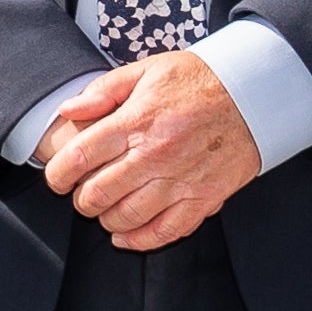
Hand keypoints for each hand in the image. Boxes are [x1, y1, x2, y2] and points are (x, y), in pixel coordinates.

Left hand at [35, 52, 262, 251]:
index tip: (57, 179)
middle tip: (83, 194)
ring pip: (126, 217)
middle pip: (98, 193)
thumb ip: (103, 91)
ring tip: (106, 210)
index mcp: (136, 121)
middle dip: (81, 200)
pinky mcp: (203, 198)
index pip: (80, 156)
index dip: (58, 175)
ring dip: (106, 219)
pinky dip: (139, 240)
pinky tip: (125, 235)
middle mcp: (155, 154)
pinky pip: (164, 231)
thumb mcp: (147, 70)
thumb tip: (67, 110)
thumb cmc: (199, 80)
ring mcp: (180, 180)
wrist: (255, 93)